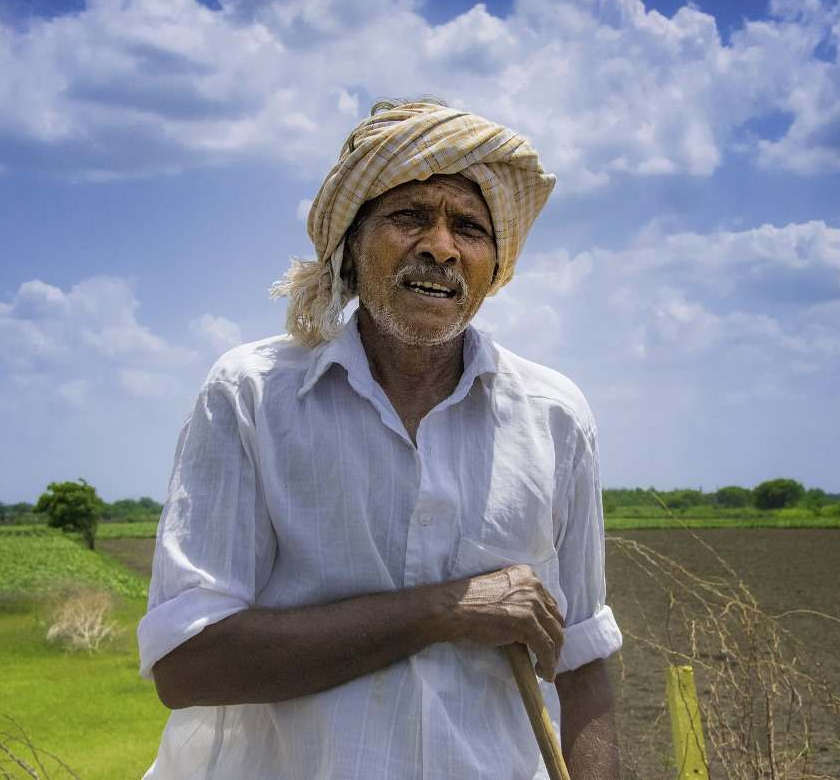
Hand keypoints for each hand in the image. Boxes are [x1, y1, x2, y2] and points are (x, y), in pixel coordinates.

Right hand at [446, 564, 564, 680]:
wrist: (455, 608)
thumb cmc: (470, 602)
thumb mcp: (502, 592)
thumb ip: (520, 600)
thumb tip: (535, 626)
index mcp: (527, 575)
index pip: (549, 603)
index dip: (549, 624)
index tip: (547, 638)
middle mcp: (534, 585)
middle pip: (555, 617)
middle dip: (554, 639)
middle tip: (548, 656)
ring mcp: (532, 603)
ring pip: (555, 634)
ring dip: (553, 655)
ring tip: (546, 669)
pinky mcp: (528, 622)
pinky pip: (546, 647)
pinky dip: (548, 664)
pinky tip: (544, 673)